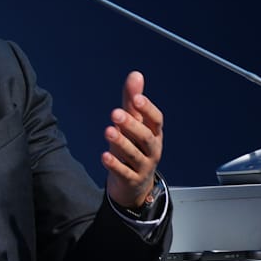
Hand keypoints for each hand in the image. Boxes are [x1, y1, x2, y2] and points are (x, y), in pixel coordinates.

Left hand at [102, 71, 163, 208]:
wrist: (134, 185)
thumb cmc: (134, 148)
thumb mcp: (133, 125)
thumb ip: (132, 101)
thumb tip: (136, 74)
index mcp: (154, 134)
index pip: (156, 120)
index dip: (147, 109)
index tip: (136, 98)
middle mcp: (152, 150)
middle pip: (146, 137)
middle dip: (132, 125)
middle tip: (115, 112)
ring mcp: (143, 167)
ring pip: (135, 155)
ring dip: (122, 142)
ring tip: (108, 130)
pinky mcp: (131, 181)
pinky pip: (124, 173)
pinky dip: (115, 165)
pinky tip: (104, 155)